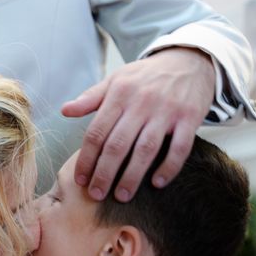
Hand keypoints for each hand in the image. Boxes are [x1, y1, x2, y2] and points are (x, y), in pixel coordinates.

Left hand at [62, 47, 214, 201]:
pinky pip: (180, 147)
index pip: (96, 132)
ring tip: (122, 196)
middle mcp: (141, 102)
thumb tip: (64, 111)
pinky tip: (157, 183)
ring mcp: (167, 110)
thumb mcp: (116, 80)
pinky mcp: (190, 117)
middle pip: (117, 145)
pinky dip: (169, 167)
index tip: (80, 180)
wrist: (189, 60)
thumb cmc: (146, 76)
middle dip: (104, 174)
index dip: (86, 159)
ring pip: (146, 149)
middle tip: (96, 195)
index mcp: (119, 94)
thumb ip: (90, 98)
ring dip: (132, 176)